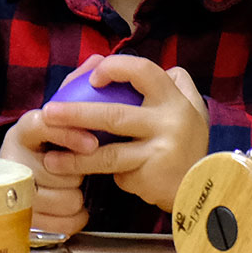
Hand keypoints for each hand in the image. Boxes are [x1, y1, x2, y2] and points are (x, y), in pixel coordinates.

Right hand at [2, 110, 90, 237]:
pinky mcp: (23, 220)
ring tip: (68, 188)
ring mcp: (14, 193)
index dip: (68, 136)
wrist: (22, 176)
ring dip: (77, 196)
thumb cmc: (50, 150)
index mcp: (24, 131)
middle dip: (77, 172)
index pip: (41, 127)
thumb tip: (92, 146)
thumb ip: (74, 129)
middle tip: (70, 171)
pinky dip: (76, 218)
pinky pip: (63, 223)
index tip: (92, 144)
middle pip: (62, 170)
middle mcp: (12, 159)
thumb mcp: (59, 130)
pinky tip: (71, 209)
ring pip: (67, 199)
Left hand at [36, 53, 209, 215]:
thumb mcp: (191, 106)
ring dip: (74, 158)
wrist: (204, 186)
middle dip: (75, 113)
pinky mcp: (148, 177)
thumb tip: (130, 65)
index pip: (142, 71)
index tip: (93, 77)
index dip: (114, 68)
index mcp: (174, 99)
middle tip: (47, 113)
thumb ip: (172, 81)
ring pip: (106, 154)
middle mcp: (168, 123)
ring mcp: (158, 152)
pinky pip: (117, 173)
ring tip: (49, 159)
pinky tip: (86, 178)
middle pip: (113, 115)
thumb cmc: (188, 142)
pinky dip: (105, 174)